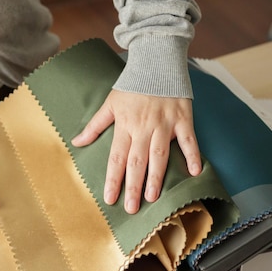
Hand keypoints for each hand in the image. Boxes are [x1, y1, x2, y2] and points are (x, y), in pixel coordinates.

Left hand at [71, 90, 200, 213]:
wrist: (157, 62)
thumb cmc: (132, 85)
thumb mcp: (110, 103)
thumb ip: (95, 125)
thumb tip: (77, 142)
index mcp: (125, 125)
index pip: (117, 158)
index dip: (113, 180)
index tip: (110, 199)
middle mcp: (143, 128)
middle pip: (137, 162)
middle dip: (133, 186)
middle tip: (132, 208)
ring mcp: (164, 124)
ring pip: (159, 155)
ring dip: (156, 177)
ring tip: (153, 198)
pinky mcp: (183, 119)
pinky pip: (188, 140)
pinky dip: (193, 155)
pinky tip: (194, 172)